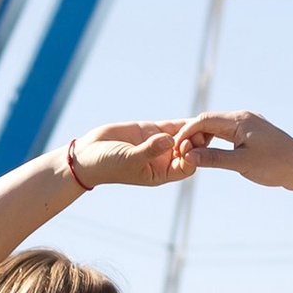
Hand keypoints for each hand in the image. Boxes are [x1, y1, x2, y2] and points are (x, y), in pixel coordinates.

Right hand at [64, 118, 197, 192]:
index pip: (185, 167)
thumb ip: (150, 150)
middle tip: (203, 131)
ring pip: (181, 137)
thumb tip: (169, 140)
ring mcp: (157, 145)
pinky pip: (170, 127)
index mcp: (161, 173)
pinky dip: (181, 123)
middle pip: (188, 152)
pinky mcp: (150, 131)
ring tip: (202, 123)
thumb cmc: (108, 165)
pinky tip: (192, 118)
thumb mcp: (130, 159)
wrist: (89, 155)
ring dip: (192, 131)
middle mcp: (163, 160)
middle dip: (197, 143)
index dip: (191, 156)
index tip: (188, 144)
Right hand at [179, 109, 292, 193]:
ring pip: (218, 128)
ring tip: (193, 156)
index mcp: (240, 120)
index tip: (176, 148)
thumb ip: (213, 159)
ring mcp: (249, 125)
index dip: (187, 133)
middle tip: (182, 153)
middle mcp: (243, 117)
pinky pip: (227, 134)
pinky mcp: (253, 134)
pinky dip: (216, 143)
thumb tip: (188, 157)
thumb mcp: (241, 164)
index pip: (204, 120)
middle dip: (193, 136)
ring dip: (204, 140)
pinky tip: (209, 154)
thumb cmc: (276, 165)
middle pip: (209, 121)